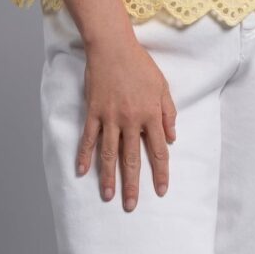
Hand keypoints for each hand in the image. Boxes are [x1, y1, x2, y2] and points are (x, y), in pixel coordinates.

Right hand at [76, 34, 177, 210]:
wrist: (113, 47)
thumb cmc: (140, 65)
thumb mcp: (162, 86)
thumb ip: (169, 113)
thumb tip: (173, 138)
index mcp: (151, 115)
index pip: (159, 151)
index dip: (161, 173)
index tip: (161, 191)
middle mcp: (132, 120)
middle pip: (133, 158)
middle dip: (133, 184)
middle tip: (131, 206)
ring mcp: (110, 117)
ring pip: (109, 154)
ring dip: (108, 177)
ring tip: (108, 196)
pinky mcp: (94, 112)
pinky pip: (89, 138)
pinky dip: (85, 156)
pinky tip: (82, 172)